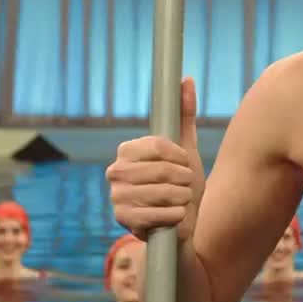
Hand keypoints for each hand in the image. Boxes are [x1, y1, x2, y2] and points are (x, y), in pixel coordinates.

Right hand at [106, 77, 204, 241]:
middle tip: (186, 184)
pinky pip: (157, 214)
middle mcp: (115, 171)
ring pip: (162, 192)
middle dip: (183, 178)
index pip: (158, 145)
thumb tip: (186, 78)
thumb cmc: (183, 184)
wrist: (180, 223)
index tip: (186, 163)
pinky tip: (176, 214)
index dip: (179, 156)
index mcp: (127, 151)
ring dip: (182, 197)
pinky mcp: (122, 220)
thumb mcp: (186, 148)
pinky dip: (175, 215)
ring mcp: (116, 197)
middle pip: (161, 169)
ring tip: (182, 199)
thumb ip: (184, 114)